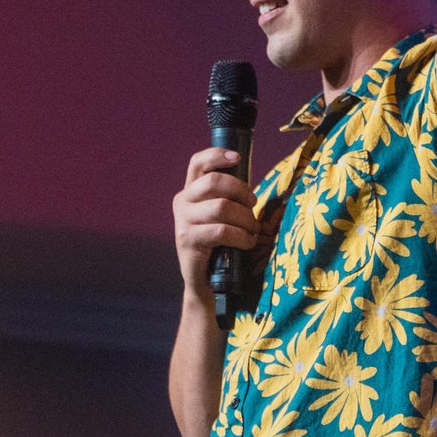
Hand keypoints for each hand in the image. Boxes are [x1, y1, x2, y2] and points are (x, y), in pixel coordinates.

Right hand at [172, 146, 258, 296]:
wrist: (206, 281)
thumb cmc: (220, 244)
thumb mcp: (221, 215)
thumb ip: (228, 196)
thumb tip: (249, 183)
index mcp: (190, 191)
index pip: (198, 163)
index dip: (217, 155)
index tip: (237, 158)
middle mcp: (182, 202)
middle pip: (213, 182)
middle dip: (241, 190)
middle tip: (253, 204)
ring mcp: (183, 222)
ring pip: (221, 207)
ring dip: (245, 218)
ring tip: (252, 230)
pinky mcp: (188, 241)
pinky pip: (221, 231)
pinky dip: (241, 236)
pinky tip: (247, 242)